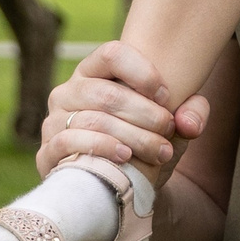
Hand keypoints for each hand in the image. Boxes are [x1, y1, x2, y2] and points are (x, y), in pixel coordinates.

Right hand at [36, 40, 211, 180]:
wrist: (121, 186)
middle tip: (169, 130)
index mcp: (94, 72)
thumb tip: (189, 122)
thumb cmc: (146, 142)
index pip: (112, 54)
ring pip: (92, 121)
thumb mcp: (174, 125)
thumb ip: (193, 112)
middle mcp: (68, 91)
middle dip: (145, 114)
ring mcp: (54, 121)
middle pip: (106, 94)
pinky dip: (100, 148)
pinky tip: (125, 157)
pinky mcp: (46, 152)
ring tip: (160, 151)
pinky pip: (68, 143)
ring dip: (133, 137)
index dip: (142, 72)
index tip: (167, 96)